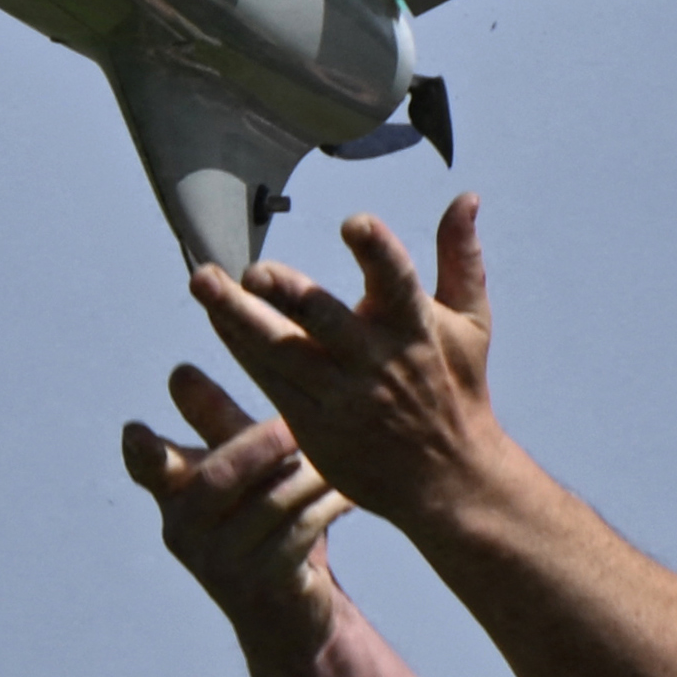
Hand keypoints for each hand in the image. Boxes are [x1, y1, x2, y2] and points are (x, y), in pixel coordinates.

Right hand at [120, 365, 349, 653]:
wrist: (293, 612)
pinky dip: (328, 507)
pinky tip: (349, 496)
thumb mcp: (241, 471)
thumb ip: (214, 423)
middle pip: (219, 478)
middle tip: (295, 423)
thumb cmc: (264, 524)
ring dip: (310, 474)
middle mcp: (186, 532)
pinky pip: (299, 532)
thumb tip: (178, 373)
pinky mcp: (261, 587)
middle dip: (260, 444)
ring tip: (339, 455)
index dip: (142, 452)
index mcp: (175, 496)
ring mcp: (220, 564)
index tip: (135, 430)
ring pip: (269, 503)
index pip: (147, 469)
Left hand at [186, 196, 507, 541]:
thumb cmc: (455, 387)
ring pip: (283, 351)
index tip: (355, 223)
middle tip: (255, 271)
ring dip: (239, 316)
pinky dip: (241, 346)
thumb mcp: (471, 323)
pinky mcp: (313, 424)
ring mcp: (341, 395)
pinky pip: (269, 378)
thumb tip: (466, 198)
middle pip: (325, 321)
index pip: (398, 283)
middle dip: (289, 294)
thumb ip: (460, 257)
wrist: (447, 478)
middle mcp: (375, 360)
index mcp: (415, 328)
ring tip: (204, 282)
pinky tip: (216, 316)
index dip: (378, 253)